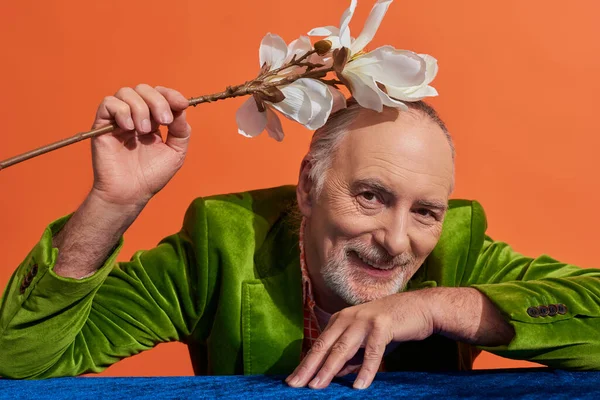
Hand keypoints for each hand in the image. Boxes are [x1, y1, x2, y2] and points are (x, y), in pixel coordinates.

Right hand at [90, 84, 190, 207]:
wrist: (131, 193)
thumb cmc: (152, 175)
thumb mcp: (176, 152)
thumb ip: (181, 129)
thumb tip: (181, 107)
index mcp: (153, 119)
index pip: (160, 95)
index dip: (171, 94)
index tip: (182, 104)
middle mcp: (135, 116)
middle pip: (144, 89)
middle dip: (158, 101)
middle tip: (164, 121)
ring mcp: (118, 119)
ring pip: (126, 92)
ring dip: (140, 108)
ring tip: (144, 131)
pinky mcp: (102, 125)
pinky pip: (108, 103)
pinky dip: (122, 111)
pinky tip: (129, 129)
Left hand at [286, 292, 433, 389]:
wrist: (420, 307)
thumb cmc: (391, 326)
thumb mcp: (366, 342)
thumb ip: (350, 357)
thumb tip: (332, 375)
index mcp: (341, 320)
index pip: (319, 345)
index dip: (305, 364)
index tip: (292, 381)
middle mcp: (349, 318)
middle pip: (325, 346)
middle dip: (309, 367)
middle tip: (295, 385)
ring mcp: (365, 320)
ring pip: (343, 348)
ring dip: (328, 369)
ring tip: (317, 386)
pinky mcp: (382, 326)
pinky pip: (372, 351)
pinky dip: (365, 369)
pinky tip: (359, 385)